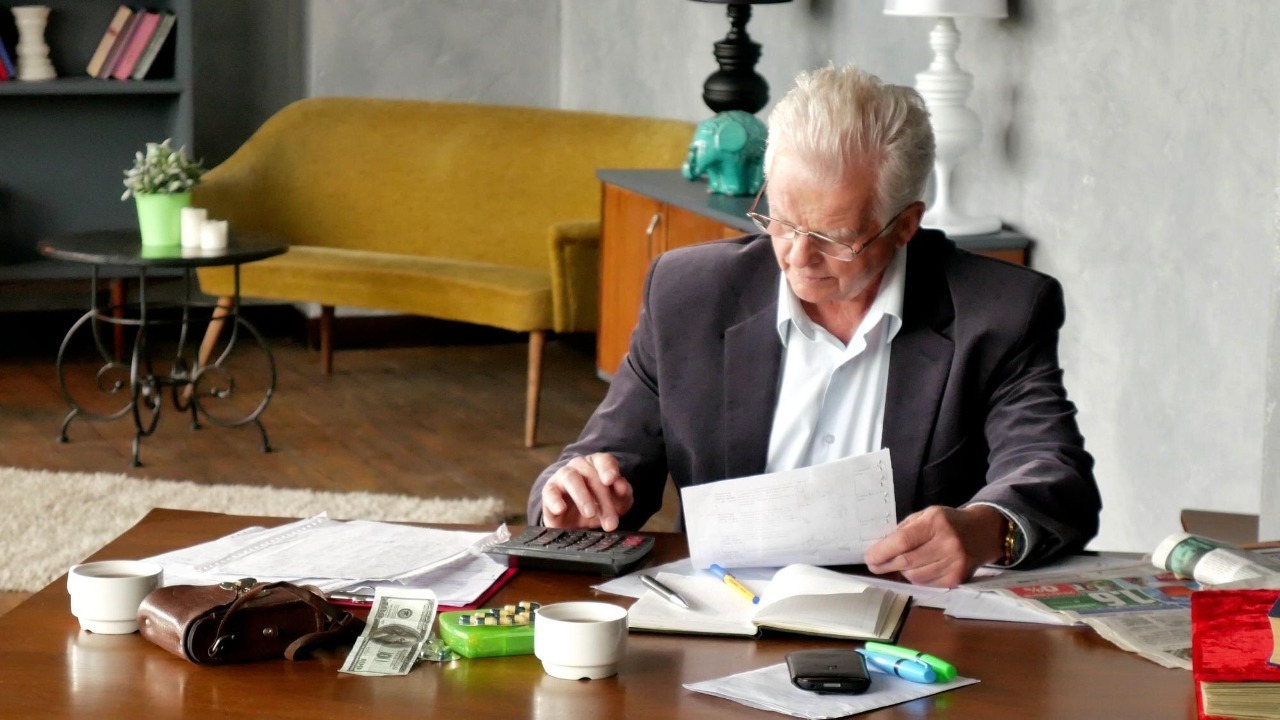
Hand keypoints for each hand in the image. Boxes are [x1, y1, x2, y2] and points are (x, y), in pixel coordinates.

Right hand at [540, 453, 633, 531]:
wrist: (575, 521)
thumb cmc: (599, 505)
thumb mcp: (617, 502)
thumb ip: (623, 493)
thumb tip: (622, 486)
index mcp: (597, 465)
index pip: (603, 460)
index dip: (608, 468)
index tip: (611, 480)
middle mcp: (579, 467)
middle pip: (591, 475)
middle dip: (603, 499)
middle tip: (610, 522)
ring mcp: (561, 477)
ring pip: (571, 478)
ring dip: (582, 496)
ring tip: (590, 513)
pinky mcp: (549, 493)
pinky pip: (549, 492)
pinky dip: (554, 500)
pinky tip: (561, 509)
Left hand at [863, 505, 1005, 587]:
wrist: (983, 532)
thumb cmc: (948, 522)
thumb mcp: (927, 515)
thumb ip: (905, 530)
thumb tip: (881, 548)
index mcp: (936, 523)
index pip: (903, 541)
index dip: (882, 551)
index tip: (868, 557)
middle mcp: (947, 544)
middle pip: (907, 561)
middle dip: (886, 564)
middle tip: (873, 565)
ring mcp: (954, 563)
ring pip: (915, 576)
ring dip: (901, 572)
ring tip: (897, 564)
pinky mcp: (957, 579)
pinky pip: (927, 584)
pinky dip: (916, 579)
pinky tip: (916, 570)